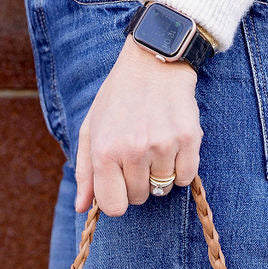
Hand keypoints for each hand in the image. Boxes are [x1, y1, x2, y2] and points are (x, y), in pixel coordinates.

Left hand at [74, 34, 202, 215]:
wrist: (153, 61)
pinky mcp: (187, 138)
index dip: (118, 198)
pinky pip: (186, 177)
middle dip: (138, 182)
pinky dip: (181, 168)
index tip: (121, 183)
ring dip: (160, 173)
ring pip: (163, 188)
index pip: (114, 206)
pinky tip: (172, 146)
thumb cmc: (118, 97)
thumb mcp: (92, 129)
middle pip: (139, 198)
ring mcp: (162, 145)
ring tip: (155, 144)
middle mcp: (132, 150)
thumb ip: (85, 172)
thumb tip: (80, 208)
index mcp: (104, 151)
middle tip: (139, 154)